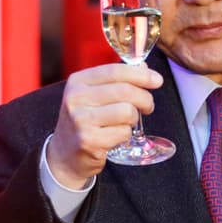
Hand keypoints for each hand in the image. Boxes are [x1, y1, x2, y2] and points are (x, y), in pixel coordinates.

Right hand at [46, 63, 163, 187]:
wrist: (64, 155)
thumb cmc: (84, 121)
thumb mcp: (92, 96)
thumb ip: (115, 80)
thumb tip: (143, 67)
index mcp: (77, 82)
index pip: (115, 71)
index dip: (141, 74)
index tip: (157, 80)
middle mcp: (75, 98)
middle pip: (125, 91)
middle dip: (145, 99)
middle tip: (147, 106)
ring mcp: (80, 120)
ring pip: (127, 111)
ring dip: (134, 118)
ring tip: (127, 122)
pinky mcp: (88, 140)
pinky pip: (123, 132)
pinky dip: (126, 134)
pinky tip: (115, 136)